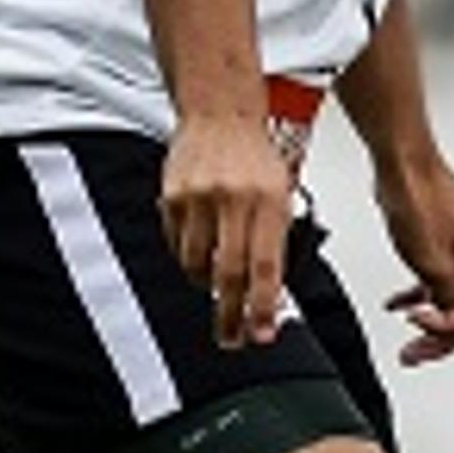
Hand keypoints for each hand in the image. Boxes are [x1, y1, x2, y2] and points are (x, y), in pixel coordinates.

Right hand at [161, 112, 296, 348]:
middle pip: (229, 273)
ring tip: (217, 287)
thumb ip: (276, 240)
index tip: (261, 334)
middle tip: (232, 338)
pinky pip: (178, 247)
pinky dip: (190, 259)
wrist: (220, 114)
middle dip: (231, 314)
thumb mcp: (282, 195)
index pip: (266, 266)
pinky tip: (200, 253)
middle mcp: (234, 200)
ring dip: (208, 286)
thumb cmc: (256, 157)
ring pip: (198, 265)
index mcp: (269, 200)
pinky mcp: (172, 198)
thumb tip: (271, 293)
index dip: (263, 306)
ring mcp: (199, 199)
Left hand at [374, 154, 453, 364]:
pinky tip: (401, 307)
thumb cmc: (421, 198)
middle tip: (414, 354)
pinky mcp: (453, 247)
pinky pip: (443, 284)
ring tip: (408, 342)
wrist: (403, 166)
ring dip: (431, 320)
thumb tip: (444, 317)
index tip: (417, 327)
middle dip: (440, 335)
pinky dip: (422, 297)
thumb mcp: (431, 262)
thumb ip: (443, 297)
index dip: (446, 327)